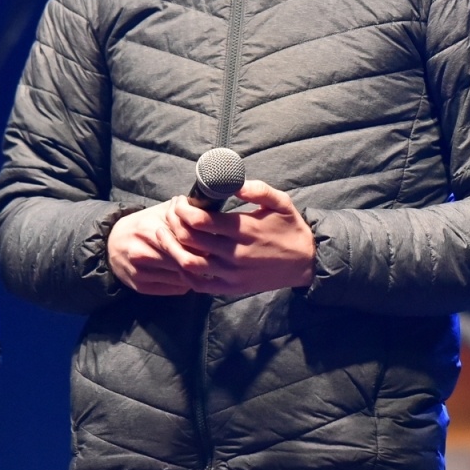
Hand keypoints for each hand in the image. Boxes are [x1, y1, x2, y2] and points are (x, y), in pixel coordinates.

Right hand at [106, 201, 203, 295]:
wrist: (111, 244)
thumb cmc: (142, 225)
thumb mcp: (159, 212)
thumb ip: (182, 214)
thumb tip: (209, 215)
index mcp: (148, 231)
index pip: (185, 242)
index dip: (202, 244)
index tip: (212, 243)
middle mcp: (142, 253)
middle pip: (183, 261)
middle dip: (200, 260)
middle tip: (211, 258)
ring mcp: (140, 272)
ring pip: (180, 278)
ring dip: (195, 273)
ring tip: (201, 266)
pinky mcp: (140, 287)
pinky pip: (173, 289)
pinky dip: (185, 283)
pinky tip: (187, 275)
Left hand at [165, 180, 314, 297]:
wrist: (306, 263)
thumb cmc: (290, 228)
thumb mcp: (281, 202)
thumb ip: (258, 189)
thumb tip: (233, 182)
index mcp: (244, 229)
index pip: (200, 220)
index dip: (183, 209)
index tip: (180, 201)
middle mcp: (234, 253)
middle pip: (189, 239)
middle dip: (173, 223)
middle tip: (171, 213)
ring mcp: (231, 273)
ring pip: (189, 263)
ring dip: (171, 247)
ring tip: (163, 234)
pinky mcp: (231, 288)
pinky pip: (199, 284)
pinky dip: (184, 271)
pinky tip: (179, 258)